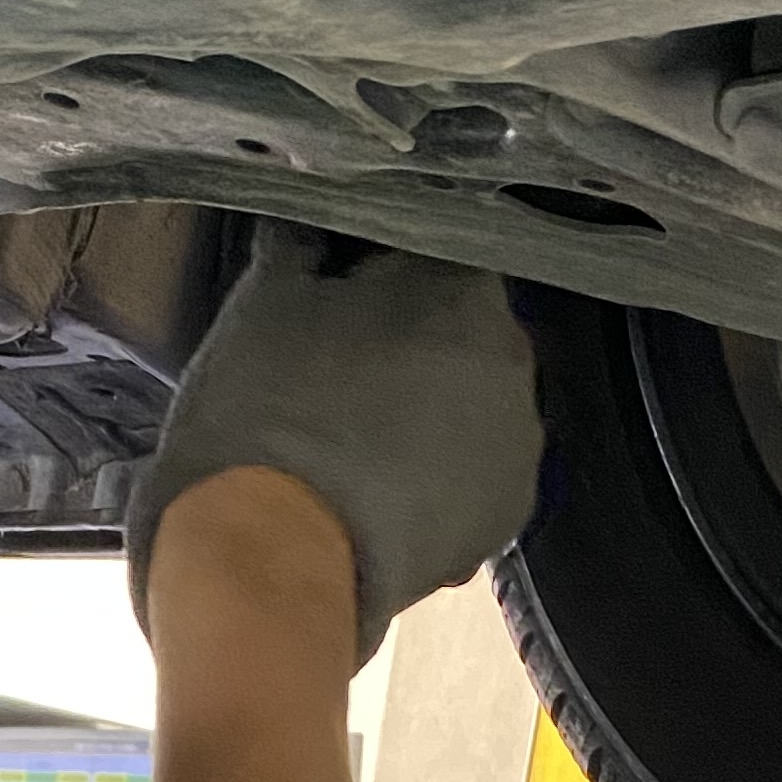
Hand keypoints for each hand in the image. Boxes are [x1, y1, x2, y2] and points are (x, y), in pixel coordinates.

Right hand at [123, 230, 543, 665]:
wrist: (270, 556)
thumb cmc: (262, 412)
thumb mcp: (263, 303)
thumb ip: (299, 247)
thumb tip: (308, 225)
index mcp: (462, 287)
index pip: (434, 245)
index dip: (381, 265)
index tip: (339, 289)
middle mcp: (515, 358)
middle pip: (467, 326)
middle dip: (417, 337)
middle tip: (345, 365)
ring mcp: (518, 443)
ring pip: (477, 401)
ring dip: (434, 407)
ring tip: (362, 436)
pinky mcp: (507, 517)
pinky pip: (477, 472)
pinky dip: (443, 474)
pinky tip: (386, 488)